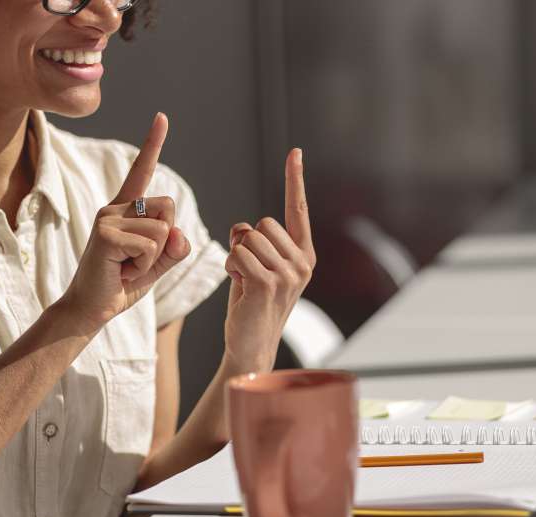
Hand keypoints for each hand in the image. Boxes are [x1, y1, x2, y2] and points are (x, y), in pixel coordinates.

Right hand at [57, 113, 192, 333]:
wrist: (91, 309)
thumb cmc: (121, 284)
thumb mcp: (156, 264)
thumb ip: (173, 248)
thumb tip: (178, 234)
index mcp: (126, 209)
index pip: (142, 171)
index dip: (153, 144)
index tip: (162, 117)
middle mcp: (115, 207)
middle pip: (169, 208)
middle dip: (165, 240)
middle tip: (136, 260)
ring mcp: (107, 218)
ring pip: (161, 231)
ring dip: (152, 258)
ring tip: (126, 267)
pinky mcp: (104, 233)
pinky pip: (149, 246)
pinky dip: (143, 266)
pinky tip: (120, 271)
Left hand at [222, 148, 316, 373]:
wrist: (251, 345)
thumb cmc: (252, 305)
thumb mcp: (259, 268)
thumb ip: (256, 242)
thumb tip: (242, 228)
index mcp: (304, 255)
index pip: (298, 210)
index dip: (294, 180)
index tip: (295, 152)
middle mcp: (302, 263)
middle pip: (262, 224)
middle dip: (246, 243)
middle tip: (249, 272)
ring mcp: (288, 274)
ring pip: (247, 239)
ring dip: (236, 257)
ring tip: (244, 282)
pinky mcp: (267, 284)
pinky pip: (238, 254)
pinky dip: (231, 267)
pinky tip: (239, 287)